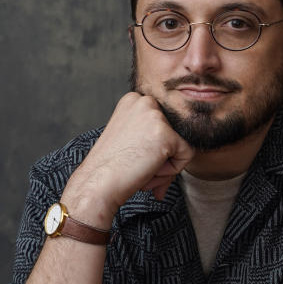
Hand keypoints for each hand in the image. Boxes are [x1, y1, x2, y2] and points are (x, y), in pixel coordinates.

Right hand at [63, 93, 194, 226]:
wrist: (96, 183)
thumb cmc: (110, 167)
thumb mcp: (132, 139)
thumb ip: (153, 135)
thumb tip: (181, 144)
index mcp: (134, 100)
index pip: (165, 124)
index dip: (154, 148)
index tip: (135, 159)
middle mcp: (145, 101)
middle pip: (175, 133)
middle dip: (162, 156)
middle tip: (139, 167)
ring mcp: (156, 116)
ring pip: (182, 145)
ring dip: (166, 165)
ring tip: (141, 169)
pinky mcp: (166, 134)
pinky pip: (186, 156)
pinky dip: (171, 171)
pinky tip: (147, 171)